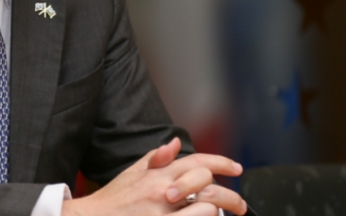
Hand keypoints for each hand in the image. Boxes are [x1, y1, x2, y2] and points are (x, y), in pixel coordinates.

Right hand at [60, 138, 247, 215]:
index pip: (197, 161)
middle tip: (239, 206)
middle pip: (209, 186)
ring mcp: (164, 213)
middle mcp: (163, 191)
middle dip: (231, 197)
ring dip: (213, 213)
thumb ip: (156, 158)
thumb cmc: (113, 200)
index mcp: (157, 174)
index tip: (236, 168)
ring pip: (207, 209)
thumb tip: (175, 143)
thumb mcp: (132, 172)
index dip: (222, 163)